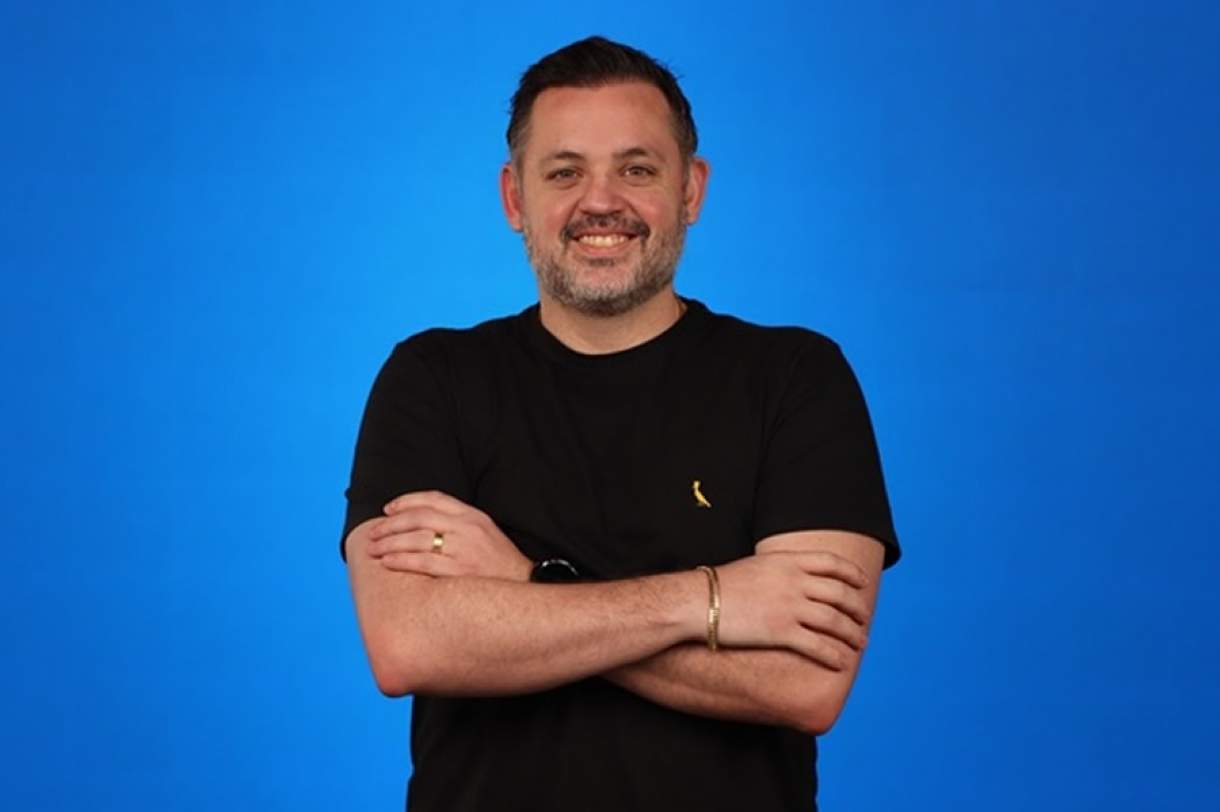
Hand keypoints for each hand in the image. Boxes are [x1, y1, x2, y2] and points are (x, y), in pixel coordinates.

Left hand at [366, 490, 531, 581]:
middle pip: (419, 518)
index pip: (434, 499)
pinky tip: (387, 562)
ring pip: (417, 539)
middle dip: (391, 524)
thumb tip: (421, 522)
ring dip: (390, 543)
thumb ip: (458, 522)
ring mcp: (464, 549)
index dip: (406, 501)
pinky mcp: (460, 571)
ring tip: (374, 549)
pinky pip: (422, 562)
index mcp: (473, 515)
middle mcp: (468, 528)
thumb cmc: (499, 562)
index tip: (388, 509)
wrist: (523, 586)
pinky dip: (401, 560)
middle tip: (374, 532)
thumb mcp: (484, 531)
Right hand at [713, 546, 871, 670]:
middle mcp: (793, 581)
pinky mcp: (781, 631)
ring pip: (834, 621)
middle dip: (857, 607)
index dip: (852, 573)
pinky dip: (834, 654)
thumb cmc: (720, 586)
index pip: (831, 562)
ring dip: (852, 633)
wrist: (697, 601)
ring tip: (860, 643)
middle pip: (839, 593)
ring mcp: (789, 606)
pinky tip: (841, 662)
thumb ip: (780, 570)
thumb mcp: (756, 566)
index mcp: (787, 561)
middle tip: (864, 618)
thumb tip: (793, 577)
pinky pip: (818, 645)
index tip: (862, 583)